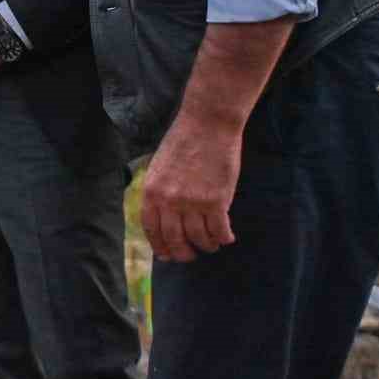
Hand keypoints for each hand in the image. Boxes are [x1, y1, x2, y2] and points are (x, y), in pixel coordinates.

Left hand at [140, 108, 241, 261]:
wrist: (207, 123)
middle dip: (184, 253)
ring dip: (207, 246)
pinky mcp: (216, 201)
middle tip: (192, 255)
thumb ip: (159, 193)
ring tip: (211, 243)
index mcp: (152, 191)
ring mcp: (192, 202)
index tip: (168, 255)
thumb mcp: (160, 167)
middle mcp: (169, 201)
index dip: (161, 246)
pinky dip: (224, 238)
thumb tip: (162, 220)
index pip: (152, 230)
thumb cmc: (184, 141)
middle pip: (175, 240)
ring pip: (199, 239)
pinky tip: (227, 237)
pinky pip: (220, 232)